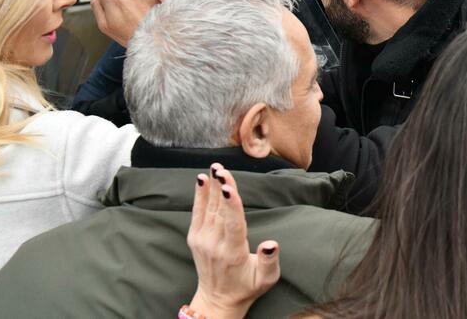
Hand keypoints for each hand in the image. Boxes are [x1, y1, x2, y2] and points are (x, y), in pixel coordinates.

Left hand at [188, 164, 279, 318]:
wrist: (218, 299)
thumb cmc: (247, 286)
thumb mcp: (266, 280)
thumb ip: (270, 262)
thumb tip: (272, 243)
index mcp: (233, 253)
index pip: (233, 224)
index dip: (232, 204)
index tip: (230, 187)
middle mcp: (214, 245)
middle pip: (219, 211)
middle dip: (221, 188)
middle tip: (222, 168)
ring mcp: (202, 241)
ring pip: (209, 208)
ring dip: (212, 187)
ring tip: (215, 168)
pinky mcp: (195, 238)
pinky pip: (198, 212)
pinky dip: (200, 195)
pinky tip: (202, 180)